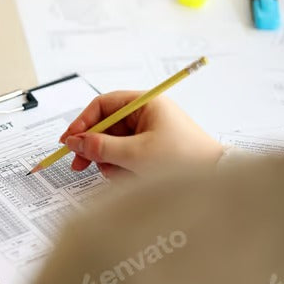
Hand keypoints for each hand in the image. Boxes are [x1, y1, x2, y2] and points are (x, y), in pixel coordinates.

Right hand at [60, 91, 222, 177]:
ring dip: (110, 161)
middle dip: (94, 147)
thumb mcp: (135, 154)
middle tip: (80, 164)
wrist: (215, 180)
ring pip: (114, 145)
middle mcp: (146, 115)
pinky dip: (122, 168)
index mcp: (145, 104)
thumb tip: (74, 142)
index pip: (103, 105)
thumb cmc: (181, 160)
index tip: (69, 140)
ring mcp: (148, 134)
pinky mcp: (151, 151)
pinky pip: (126, 156)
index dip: (83, 121)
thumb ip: (100, 147)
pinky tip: (129, 177)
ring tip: (119, 174)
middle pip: (106, 127)